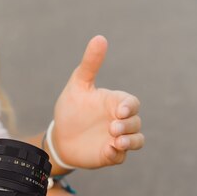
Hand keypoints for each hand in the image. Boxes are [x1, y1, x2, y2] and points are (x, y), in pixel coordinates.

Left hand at [52, 35, 143, 168]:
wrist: (59, 136)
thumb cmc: (71, 108)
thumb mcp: (78, 85)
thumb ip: (90, 64)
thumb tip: (99, 38)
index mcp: (115, 103)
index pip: (132, 103)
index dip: (130, 107)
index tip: (120, 110)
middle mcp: (120, 121)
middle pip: (136, 122)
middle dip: (128, 125)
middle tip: (113, 127)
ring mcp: (117, 139)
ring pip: (137, 140)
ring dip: (131, 141)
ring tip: (116, 141)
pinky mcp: (111, 155)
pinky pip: (121, 157)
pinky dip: (118, 154)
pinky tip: (108, 150)